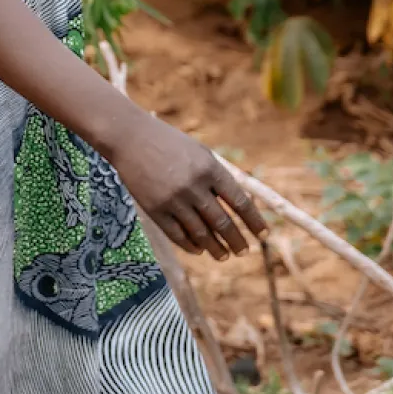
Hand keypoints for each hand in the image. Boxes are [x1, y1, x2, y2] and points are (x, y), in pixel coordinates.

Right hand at [111, 113, 268, 261]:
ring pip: (201, 233)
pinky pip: (178, 235)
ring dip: (215, 248)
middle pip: (222, 223)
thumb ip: (218, 177)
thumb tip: (239, 205)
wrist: (130, 137)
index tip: (263, 234)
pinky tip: (199, 250)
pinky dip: (191, 246)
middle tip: (244, 251)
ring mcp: (173, 199)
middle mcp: (194, 186)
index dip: (254, 221)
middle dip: (237, 241)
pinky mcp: (155, 209)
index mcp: (209, 168)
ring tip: (224, 256)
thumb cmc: (169, 143)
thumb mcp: (200, 153)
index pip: (240, 202)